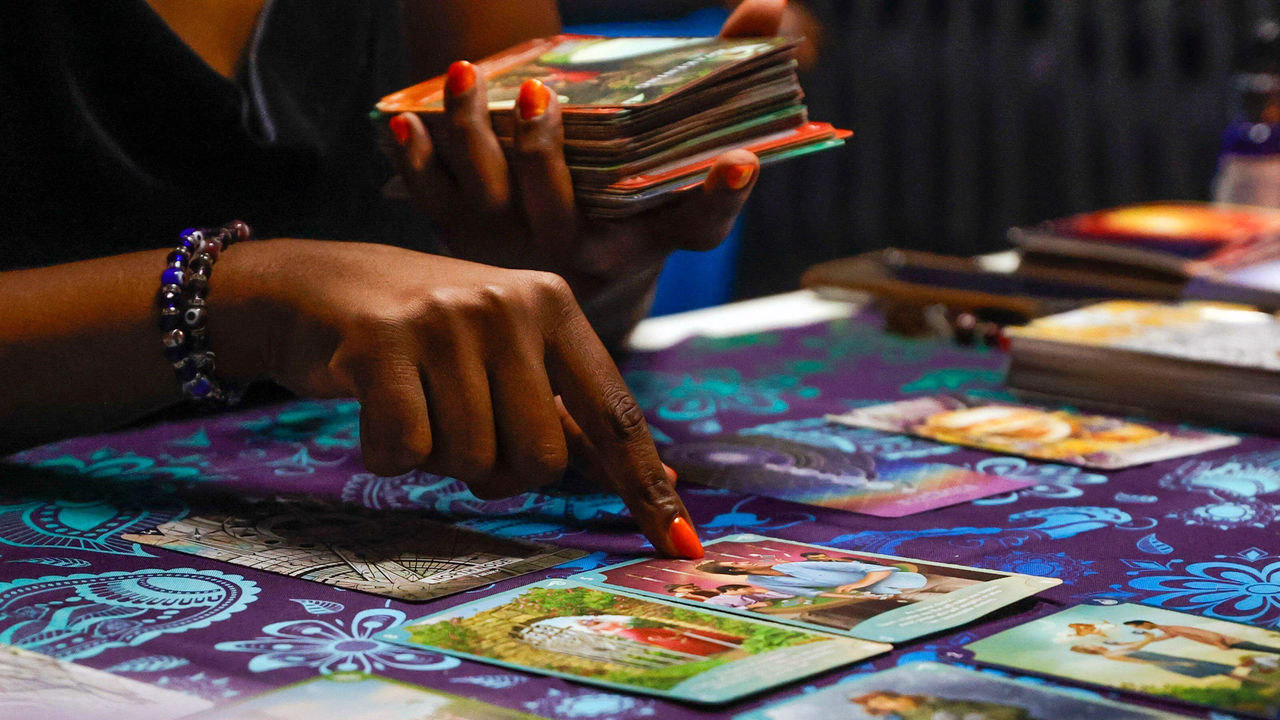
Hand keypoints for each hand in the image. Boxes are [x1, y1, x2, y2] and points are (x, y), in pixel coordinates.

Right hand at [216, 240, 701, 557]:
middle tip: (462, 431)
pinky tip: (377, 414)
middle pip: (540, 461)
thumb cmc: (428, 331)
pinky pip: (407, 452)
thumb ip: (574, 414)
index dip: (647, 487)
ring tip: (418, 409)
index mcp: (554, 305)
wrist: (318, 282)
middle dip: (500, 471)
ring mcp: (445, 319)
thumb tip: (663, 478)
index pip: (615, 416)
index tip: (681, 544)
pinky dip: (388, 456)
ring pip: (473, 463)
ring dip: (439, 462)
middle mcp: (509, 304)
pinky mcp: (381, 342)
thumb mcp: (509, 351)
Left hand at [384, 0, 784, 311]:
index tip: (742, 162)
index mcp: (649, 240)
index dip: (722, 197)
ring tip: (469, 76)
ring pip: (489, 197)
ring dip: (473, 134)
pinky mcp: (464, 241)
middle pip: (562, 209)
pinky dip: (415, 160)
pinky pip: (433, 201)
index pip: (699, 226)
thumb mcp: (679, 153)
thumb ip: (726, 76)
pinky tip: (405, 119)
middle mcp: (583, 257)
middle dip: (546, 153)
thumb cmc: (632, 194)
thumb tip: (774, 3)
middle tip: (538, 95)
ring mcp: (518, 252)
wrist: (569, 269)